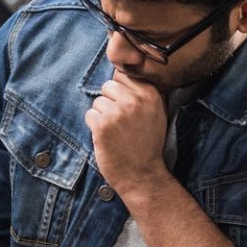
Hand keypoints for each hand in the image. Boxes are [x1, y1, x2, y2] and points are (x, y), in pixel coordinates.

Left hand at [85, 71, 170, 197]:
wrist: (142, 174)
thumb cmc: (148, 144)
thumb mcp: (157, 113)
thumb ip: (143, 93)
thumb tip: (122, 72)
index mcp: (150, 94)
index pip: (123, 75)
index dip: (120, 91)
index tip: (125, 106)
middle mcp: (134, 100)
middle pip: (108, 86)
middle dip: (109, 101)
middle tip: (119, 121)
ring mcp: (117, 112)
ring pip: (97, 101)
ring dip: (101, 115)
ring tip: (115, 131)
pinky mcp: (102, 125)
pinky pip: (89, 115)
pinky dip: (94, 126)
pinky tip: (107, 137)